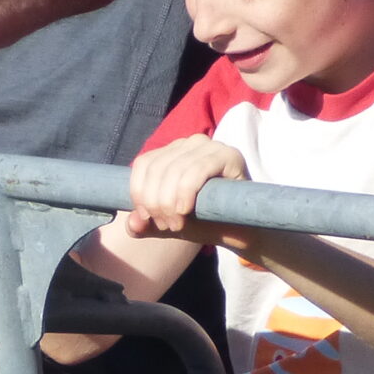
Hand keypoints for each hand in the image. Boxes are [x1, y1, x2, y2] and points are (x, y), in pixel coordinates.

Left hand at [125, 135, 246, 242]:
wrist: (241, 231)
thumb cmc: (204, 222)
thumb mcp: (168, 223)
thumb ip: (146, 224)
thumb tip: (131, 224)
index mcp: (172, 152)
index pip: (144, 163)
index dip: (139, 192)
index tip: (147, 218)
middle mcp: (190, 143)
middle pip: (157, 168)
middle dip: (156, 202)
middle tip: (166, 227)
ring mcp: (210, 146)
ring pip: (175, 169)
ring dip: (170, 203)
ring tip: (177, 225)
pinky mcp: (229, 155)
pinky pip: (197, 169)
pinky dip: (186, 192)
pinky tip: (185, 210)